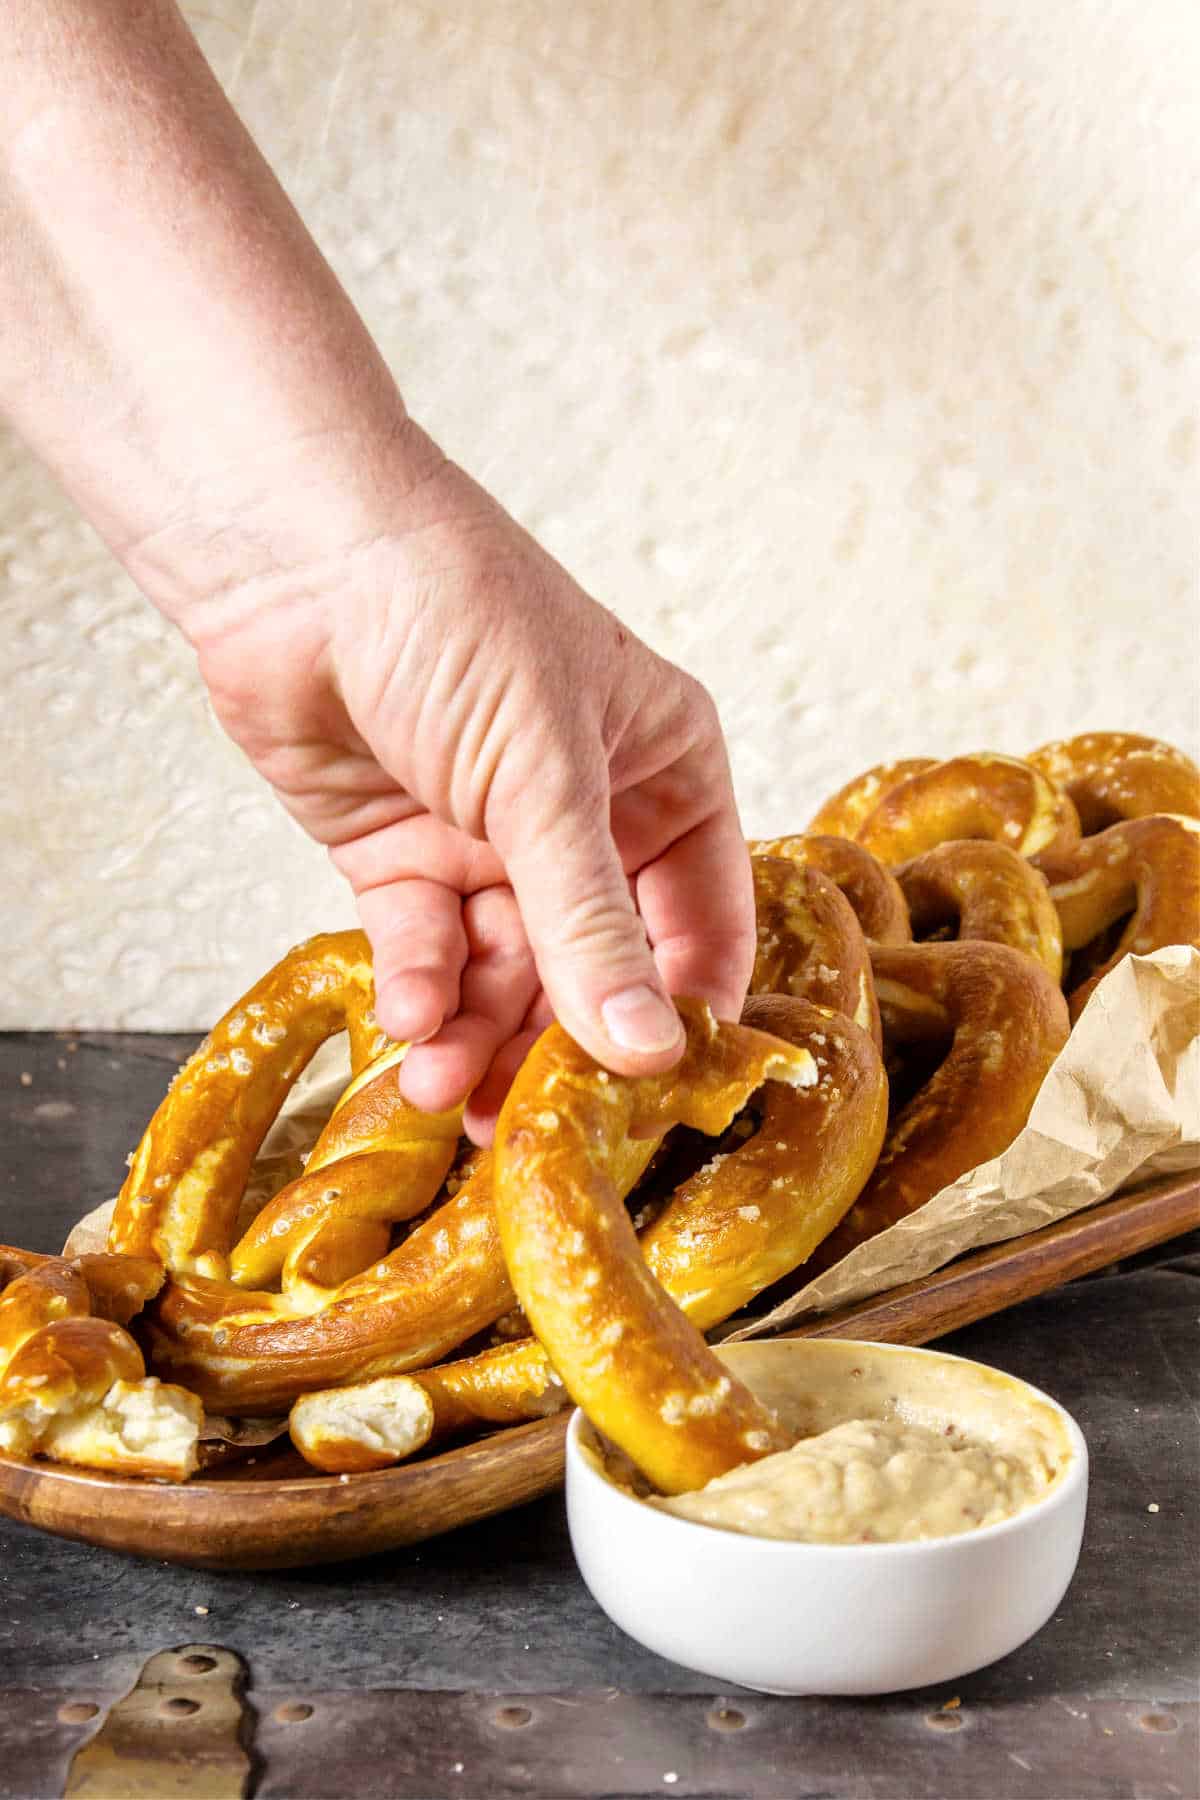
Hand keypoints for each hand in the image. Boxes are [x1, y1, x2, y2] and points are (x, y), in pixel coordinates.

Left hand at [192, 423, 755, 1139]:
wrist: (292, 558)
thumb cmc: (453, 614)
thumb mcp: (544, 777)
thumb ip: (590, 923)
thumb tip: (650, 1050)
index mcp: (666, 772)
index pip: (704, 922)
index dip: (684, 1012)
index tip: (658, 1105)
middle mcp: (588, 815)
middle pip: (594, 967)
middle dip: (557, 1042)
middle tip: (526, 1122)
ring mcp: (493, 839)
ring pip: (505, 972)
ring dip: (476, 1034)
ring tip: (441, 1090)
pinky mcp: (405, 856)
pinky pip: (429, 950)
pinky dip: (421, 989)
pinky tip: (409, 1021)